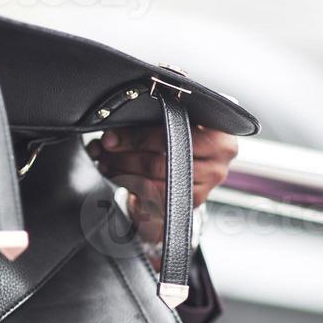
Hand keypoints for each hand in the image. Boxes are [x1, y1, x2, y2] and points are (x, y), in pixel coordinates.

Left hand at [87, 124, 238, 253]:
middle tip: (103, 151)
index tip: (110, 138)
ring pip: (153, 184)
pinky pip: (155, 200)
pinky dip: (130, 188)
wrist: (199, 157)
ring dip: (123, 174)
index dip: (136, 136)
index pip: (171, 135)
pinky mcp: (193, 203)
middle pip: (160, 162)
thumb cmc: (185, 131)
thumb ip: (150, 120)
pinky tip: (118, 177)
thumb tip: (110, 137)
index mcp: (220, 135)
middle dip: (124, 156)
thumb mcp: (176, 118)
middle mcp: (218, 163)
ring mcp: (207, 187)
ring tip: (106, 163)